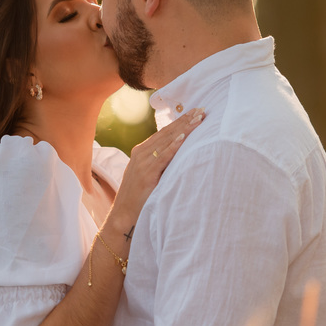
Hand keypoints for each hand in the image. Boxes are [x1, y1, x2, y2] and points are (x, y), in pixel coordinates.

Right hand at [108, 108, 204, 232]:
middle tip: (202, 109)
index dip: (181, 121)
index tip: (195, 112)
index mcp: (142, 151)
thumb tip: (181, 155)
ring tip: (198, 119)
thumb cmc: (139, 197)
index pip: (165, 132)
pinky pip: (163, 157)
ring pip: (167, 141)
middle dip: (186, 120)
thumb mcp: (149, 175)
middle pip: (167, 132)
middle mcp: (141, 153)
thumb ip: (160, 163)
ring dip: (184, 128)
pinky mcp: (147, 173)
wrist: (123, 215)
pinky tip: (184, 137)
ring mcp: (142, 162)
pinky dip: (173, 146)